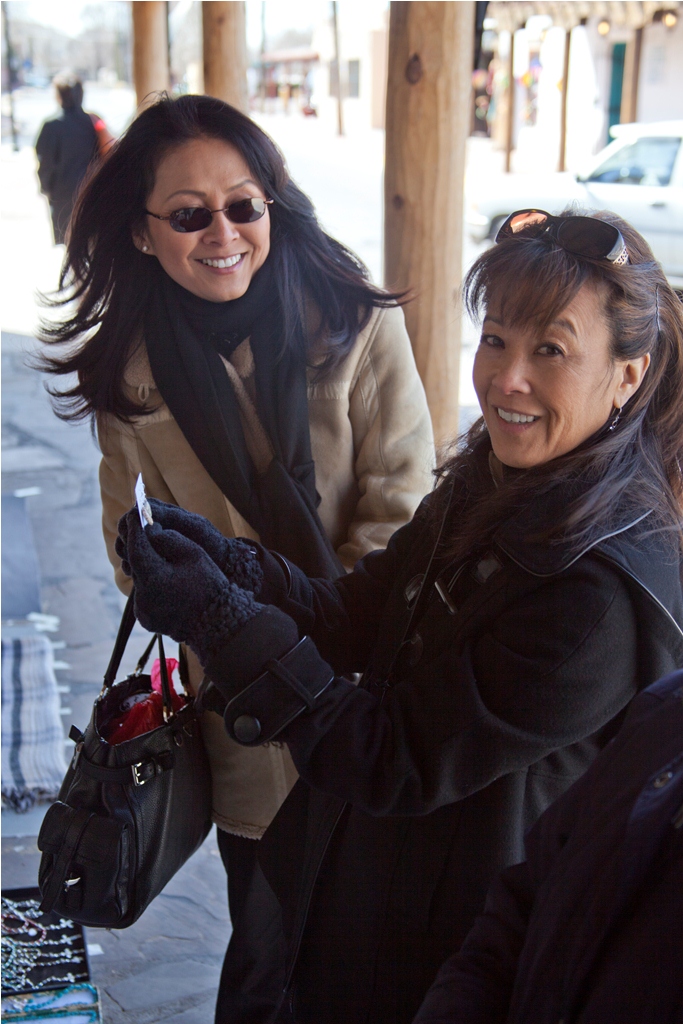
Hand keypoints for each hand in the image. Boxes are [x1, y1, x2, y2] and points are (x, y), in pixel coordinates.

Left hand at [124, 511, 260, 663]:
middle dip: (140, 547)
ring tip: (158, 557)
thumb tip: (149, 529)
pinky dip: (151, 585)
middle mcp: (143, 596)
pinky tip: (163, 579)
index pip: (137, 548)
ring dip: (146, 567)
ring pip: (139, 579)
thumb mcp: (194, 554)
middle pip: (136, 564)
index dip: (135, 529)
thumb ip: (169, 538)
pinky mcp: (146, 619)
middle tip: (144, 531)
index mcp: (155, 578)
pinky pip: (144, 595)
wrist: (218, 623)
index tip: (133, 513)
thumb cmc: (210, 585)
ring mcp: (143, 611)